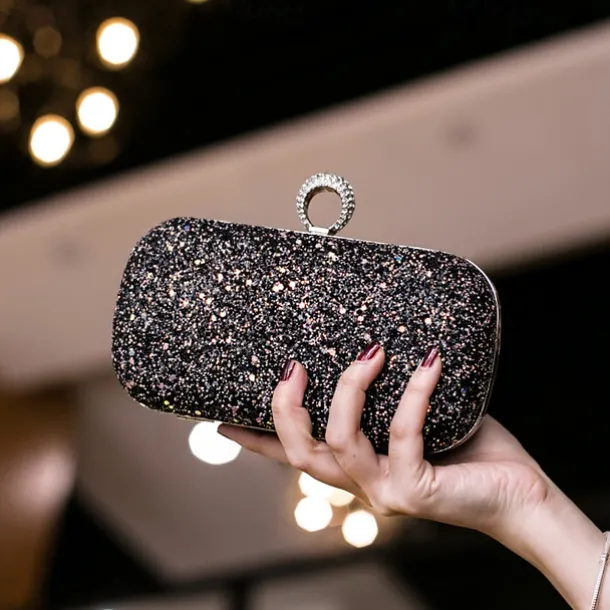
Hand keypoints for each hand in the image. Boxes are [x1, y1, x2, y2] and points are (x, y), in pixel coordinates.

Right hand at [219, 344, 549, 536]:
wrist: (519, 493)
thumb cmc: (470, 450)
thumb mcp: (415, 417)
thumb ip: (387, 395)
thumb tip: (373, 341)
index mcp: (354, 467)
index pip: (292, 455)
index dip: (254, 439)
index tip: (219, 422)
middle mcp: (359, 484)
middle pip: (299, 452)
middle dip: (286, 407)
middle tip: (294, 366)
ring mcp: (383, 490)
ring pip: (341, 440)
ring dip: (350, 388)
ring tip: (372, 351)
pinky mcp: (414, 490)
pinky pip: (402, 431)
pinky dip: (413, 392)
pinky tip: (430, 361)